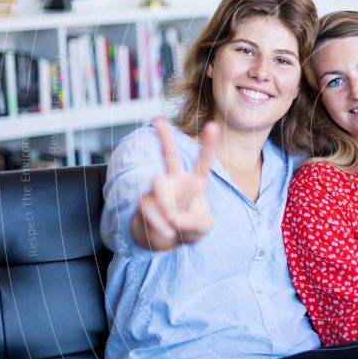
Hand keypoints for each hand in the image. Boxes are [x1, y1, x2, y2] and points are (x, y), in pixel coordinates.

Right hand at [132, 118, 218, 249]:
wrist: (166, 238)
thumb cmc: (190, 226)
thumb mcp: (202, 227)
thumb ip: (196, 222)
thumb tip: (175, 217)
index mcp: (195, 181)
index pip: (202, 161)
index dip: (208, 144)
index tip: (213, 126)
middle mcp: (175, 180)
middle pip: (169, 154)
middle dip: (165, 136)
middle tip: (158, 120)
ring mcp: (158, 189)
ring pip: (158, 183)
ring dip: (167, 203)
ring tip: (175, 220)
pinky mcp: (144, 201)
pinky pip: (150, 209)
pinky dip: (160, 224)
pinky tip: (169, 232)